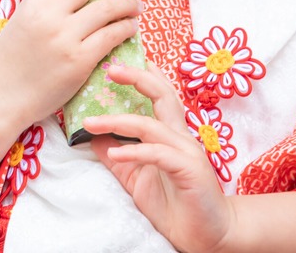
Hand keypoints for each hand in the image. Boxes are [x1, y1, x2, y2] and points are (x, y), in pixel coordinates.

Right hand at [0, 0, 139, 127]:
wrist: (3, 98)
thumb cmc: (9, 63)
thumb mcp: (18, 24)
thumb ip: (40, 7)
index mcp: (30, 3)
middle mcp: (48, 15)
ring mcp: (66, 37)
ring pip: (108, 9)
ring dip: (127, 3)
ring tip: (134, 3)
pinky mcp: (80, 60)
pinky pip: (112, 36)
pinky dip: (126, 28)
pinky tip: (130, 27)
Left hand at [82, 62, 234, 252]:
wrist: (205, 236)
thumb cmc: (173, 203)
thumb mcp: (135, 175)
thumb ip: (117, 155)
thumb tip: (90, 135)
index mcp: (171, 133)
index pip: (159, 95)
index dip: (142, 75)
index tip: (118, 60)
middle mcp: (181, 136)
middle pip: (162, 95)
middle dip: (137, 77)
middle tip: (110, 68)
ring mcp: (187, 152)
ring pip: (151, 125)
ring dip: (118, 121)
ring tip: (90, 123)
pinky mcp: (188, 170)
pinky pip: (157, 154)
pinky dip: (134, 151)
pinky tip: (114, 153)